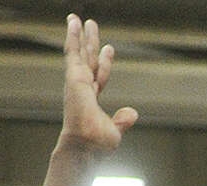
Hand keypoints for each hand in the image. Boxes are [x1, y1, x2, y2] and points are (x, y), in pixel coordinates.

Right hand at [60, 16, 137, 155]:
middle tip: (91, 25)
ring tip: (78, 18)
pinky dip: (72, 35)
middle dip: (90, 43)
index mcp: (91, 100)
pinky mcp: (73, 76)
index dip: (105, 63)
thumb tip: (133, 114)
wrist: (86, 146)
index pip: (100, 76)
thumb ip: (122, 120)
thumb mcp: (115, 130)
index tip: (109, 48)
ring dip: (80, 35)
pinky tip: (73, 22)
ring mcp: (77, 81)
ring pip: (79, 52)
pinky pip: (72, 51)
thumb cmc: (97, 145)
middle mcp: (82, 88)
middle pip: (88, 59)